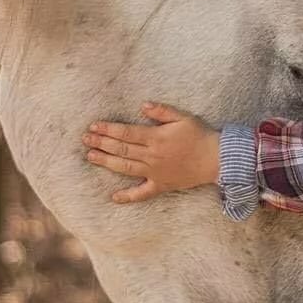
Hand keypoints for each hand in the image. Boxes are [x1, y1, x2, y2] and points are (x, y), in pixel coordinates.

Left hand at [82, 102, 220, 203]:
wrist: (216, 159)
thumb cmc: (200, 136)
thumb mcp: (183, 117)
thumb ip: (162, 111)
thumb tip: (142, 105)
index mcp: (156, 138)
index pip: (126, 133)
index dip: (108, 129)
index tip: (94, 126)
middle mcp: (152, 156)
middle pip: (122, 149)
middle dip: (102, 143)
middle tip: (86, 139)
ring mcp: (155, 172)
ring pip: (126, 168)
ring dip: (107, 162)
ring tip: (91, 157)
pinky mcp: (161, 185)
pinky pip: (142, 193)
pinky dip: (128, 196)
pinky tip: (114, 197)